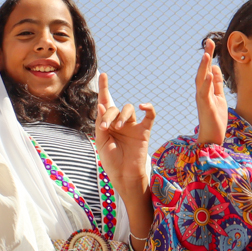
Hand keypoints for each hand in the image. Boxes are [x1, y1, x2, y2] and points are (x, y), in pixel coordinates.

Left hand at [94, 73, 154, 200]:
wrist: (124, 175)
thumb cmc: (111, 160)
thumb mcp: (101, 142)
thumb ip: (101, 123)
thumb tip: (101, 104)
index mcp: (107, 123)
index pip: (105, 102)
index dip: (104, 88)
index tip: (103, 75)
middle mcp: (120, 122)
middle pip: (115, 107)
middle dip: (109, 114)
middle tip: (106, 127)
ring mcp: (133, 126)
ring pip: (129, 109)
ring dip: (122, 115)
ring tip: (116, 127)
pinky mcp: (144, 131)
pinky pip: (150, 116)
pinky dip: (148, 108)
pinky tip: (142, 106)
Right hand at [195, 38, 227, 146]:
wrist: (212, 137)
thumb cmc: (216, 119)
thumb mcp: (219, 97)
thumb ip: (216, 84)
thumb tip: (214, 68)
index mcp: (205, 90)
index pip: (206, 70)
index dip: (208, 57)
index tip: (210, 43)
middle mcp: (201, 92)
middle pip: (202, 71)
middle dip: (206, 56)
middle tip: (209, 42)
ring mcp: (202, 99)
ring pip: (201, 80)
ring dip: (203, 67)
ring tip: (206, 54)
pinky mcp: (205, 106)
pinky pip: (204, 93)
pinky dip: (205, 82)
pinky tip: (207, 73)